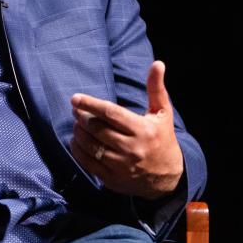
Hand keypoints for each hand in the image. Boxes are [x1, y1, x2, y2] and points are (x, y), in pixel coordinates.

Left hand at [70, 60, 183, 199]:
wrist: (168, 179)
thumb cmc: (162, 139)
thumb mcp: (162, 114)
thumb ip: (156, 88)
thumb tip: (157, 63)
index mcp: (143, 130)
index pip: (111, 114)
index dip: (90, 104)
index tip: (75, 98)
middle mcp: (132, 149)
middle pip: (97, 129)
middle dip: (81, 116)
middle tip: (75, 109)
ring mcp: (121, 166)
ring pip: (90, 145)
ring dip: (78, 131)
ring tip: (76, 122)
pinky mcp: (112, 179)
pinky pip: (87, 162)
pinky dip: (77, 149)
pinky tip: (76, 140)